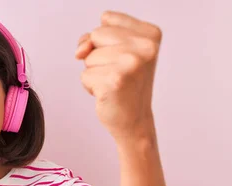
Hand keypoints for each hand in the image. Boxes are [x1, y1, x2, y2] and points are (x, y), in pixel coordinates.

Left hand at [76, 11, 161, 141]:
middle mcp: (145, 47)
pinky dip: (91, 86)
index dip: (105, 40)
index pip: (106, 18)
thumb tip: (80, 51)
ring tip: (113, 83)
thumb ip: (93, 38)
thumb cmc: (125, 84)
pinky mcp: (115, 81)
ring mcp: (131, 64)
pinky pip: (84, 76)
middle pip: (96, 34)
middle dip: (98, 55)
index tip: (122, 57)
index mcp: (150, 34)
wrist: (134, 120)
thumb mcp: (115, 51)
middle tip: (117, 72)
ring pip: (88, 56)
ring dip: (94, 72)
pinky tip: (108, 94)